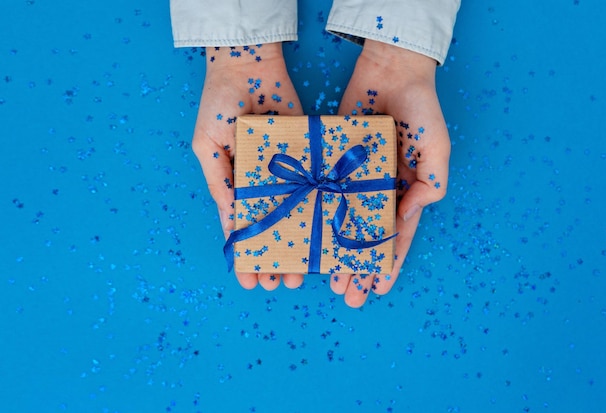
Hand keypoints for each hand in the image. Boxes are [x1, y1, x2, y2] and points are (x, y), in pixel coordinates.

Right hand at [192, 43, 303, 290]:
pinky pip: (315, 187)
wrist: (249, 65)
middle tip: (282, 284)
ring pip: (296, 216)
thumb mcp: (208, 146)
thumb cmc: (220, 105)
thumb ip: (221, 183)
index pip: (242, 229)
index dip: (246, 256)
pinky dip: (317, 211)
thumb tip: (233, 223)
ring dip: (297, 244)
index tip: (251, 282)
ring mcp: (287, 172)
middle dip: (275, 258)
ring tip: (303, 272)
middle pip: (272, 229)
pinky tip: (322, 233)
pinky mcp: (308, 156)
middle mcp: (262, 183)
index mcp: (234, 184)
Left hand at [332, 40, 450, 306]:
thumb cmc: (420, 109)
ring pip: (342, 224)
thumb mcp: (437, 148)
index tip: (378, 288)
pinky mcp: (333, 162)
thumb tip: (406, 217)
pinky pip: (324, 195)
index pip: (397, 236)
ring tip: (328, 280)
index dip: (389, 263)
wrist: (389, 70)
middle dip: (359, 267)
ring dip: (337, 252)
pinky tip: (309, 238)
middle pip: (367, 237)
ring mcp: (354, 179)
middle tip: (347, 295)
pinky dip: (318, 217)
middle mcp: (379, 190)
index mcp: (406, 191)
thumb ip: (431, 184)